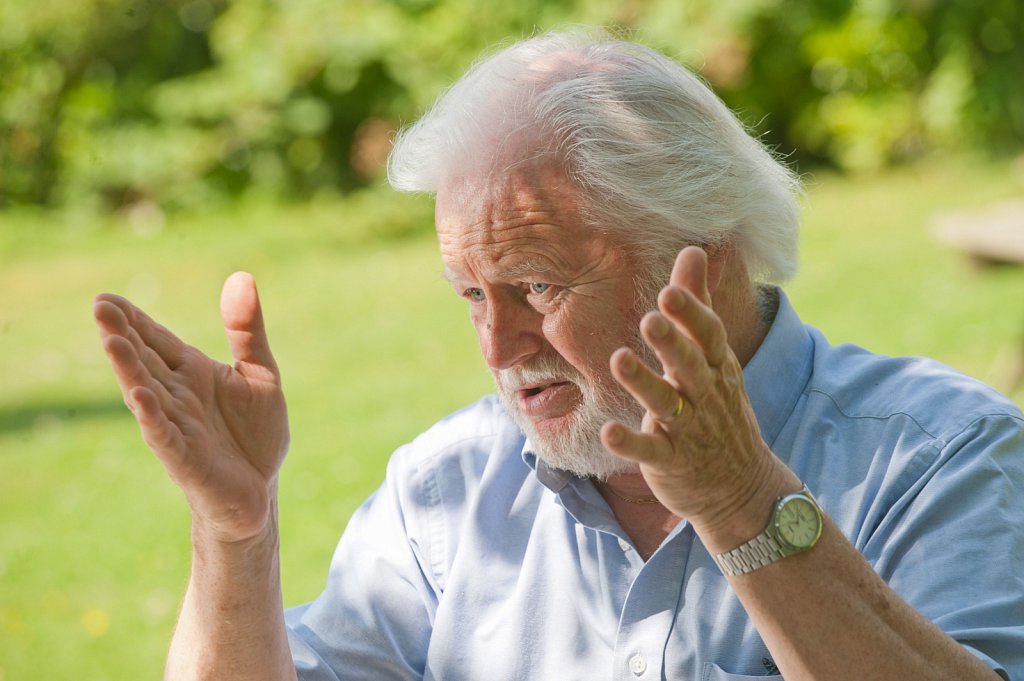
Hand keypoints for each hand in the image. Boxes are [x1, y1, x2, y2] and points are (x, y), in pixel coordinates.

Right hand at [93, 272, 288, 542]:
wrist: (261, 492)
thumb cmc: (255, 435)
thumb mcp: (261, 374)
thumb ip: (248, 331)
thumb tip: (241, 276)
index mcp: (192, 373)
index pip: (157, 341)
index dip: (135, 321)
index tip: (108, 298)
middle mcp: (177, 396)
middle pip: (145, 361)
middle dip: (123, 335)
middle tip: (100, 307)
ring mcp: (177, 427)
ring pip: (146, 393)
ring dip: (129, 370)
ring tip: (112, 341)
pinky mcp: (185, 458)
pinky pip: (165, 435)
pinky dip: (153, 416)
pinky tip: (140, 397)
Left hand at [600, 247, 785, 538]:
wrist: (740, 487)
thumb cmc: (718, 408)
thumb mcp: (714, 357)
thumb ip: (697, 305)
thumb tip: (693, 248)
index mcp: (715, 366)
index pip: (709, 335)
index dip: (691, 314)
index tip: (671, 288)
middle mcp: (704, 395)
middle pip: (690, 365)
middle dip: (671, 343)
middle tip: (650, 318)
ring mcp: (687, 430)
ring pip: (666, 404)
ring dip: (643, 383)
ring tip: (618, 359)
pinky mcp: (669, 462)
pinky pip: (649, 451)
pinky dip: (630, 443)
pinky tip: (607, 431)